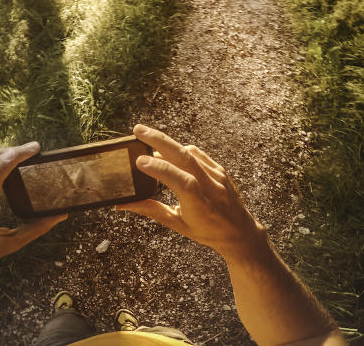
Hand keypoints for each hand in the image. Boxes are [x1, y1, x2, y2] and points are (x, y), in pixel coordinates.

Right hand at [116, 124, 266, 261]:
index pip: (181, 181)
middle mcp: (211, 187)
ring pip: (190, 152)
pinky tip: (167, 149)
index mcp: (200, 206)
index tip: (139, 161)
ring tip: (146, 138)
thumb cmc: (208, 232)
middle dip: (160, 141)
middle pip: (185, 157)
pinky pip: (197, 153)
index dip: (161, 169)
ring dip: (167, 143)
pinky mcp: (220, 169)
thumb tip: (122, 203)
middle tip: (138, 130)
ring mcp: (217, 175)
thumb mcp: (178, 225)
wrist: (241, 232)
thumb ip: (151, 210)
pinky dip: (180, 149)